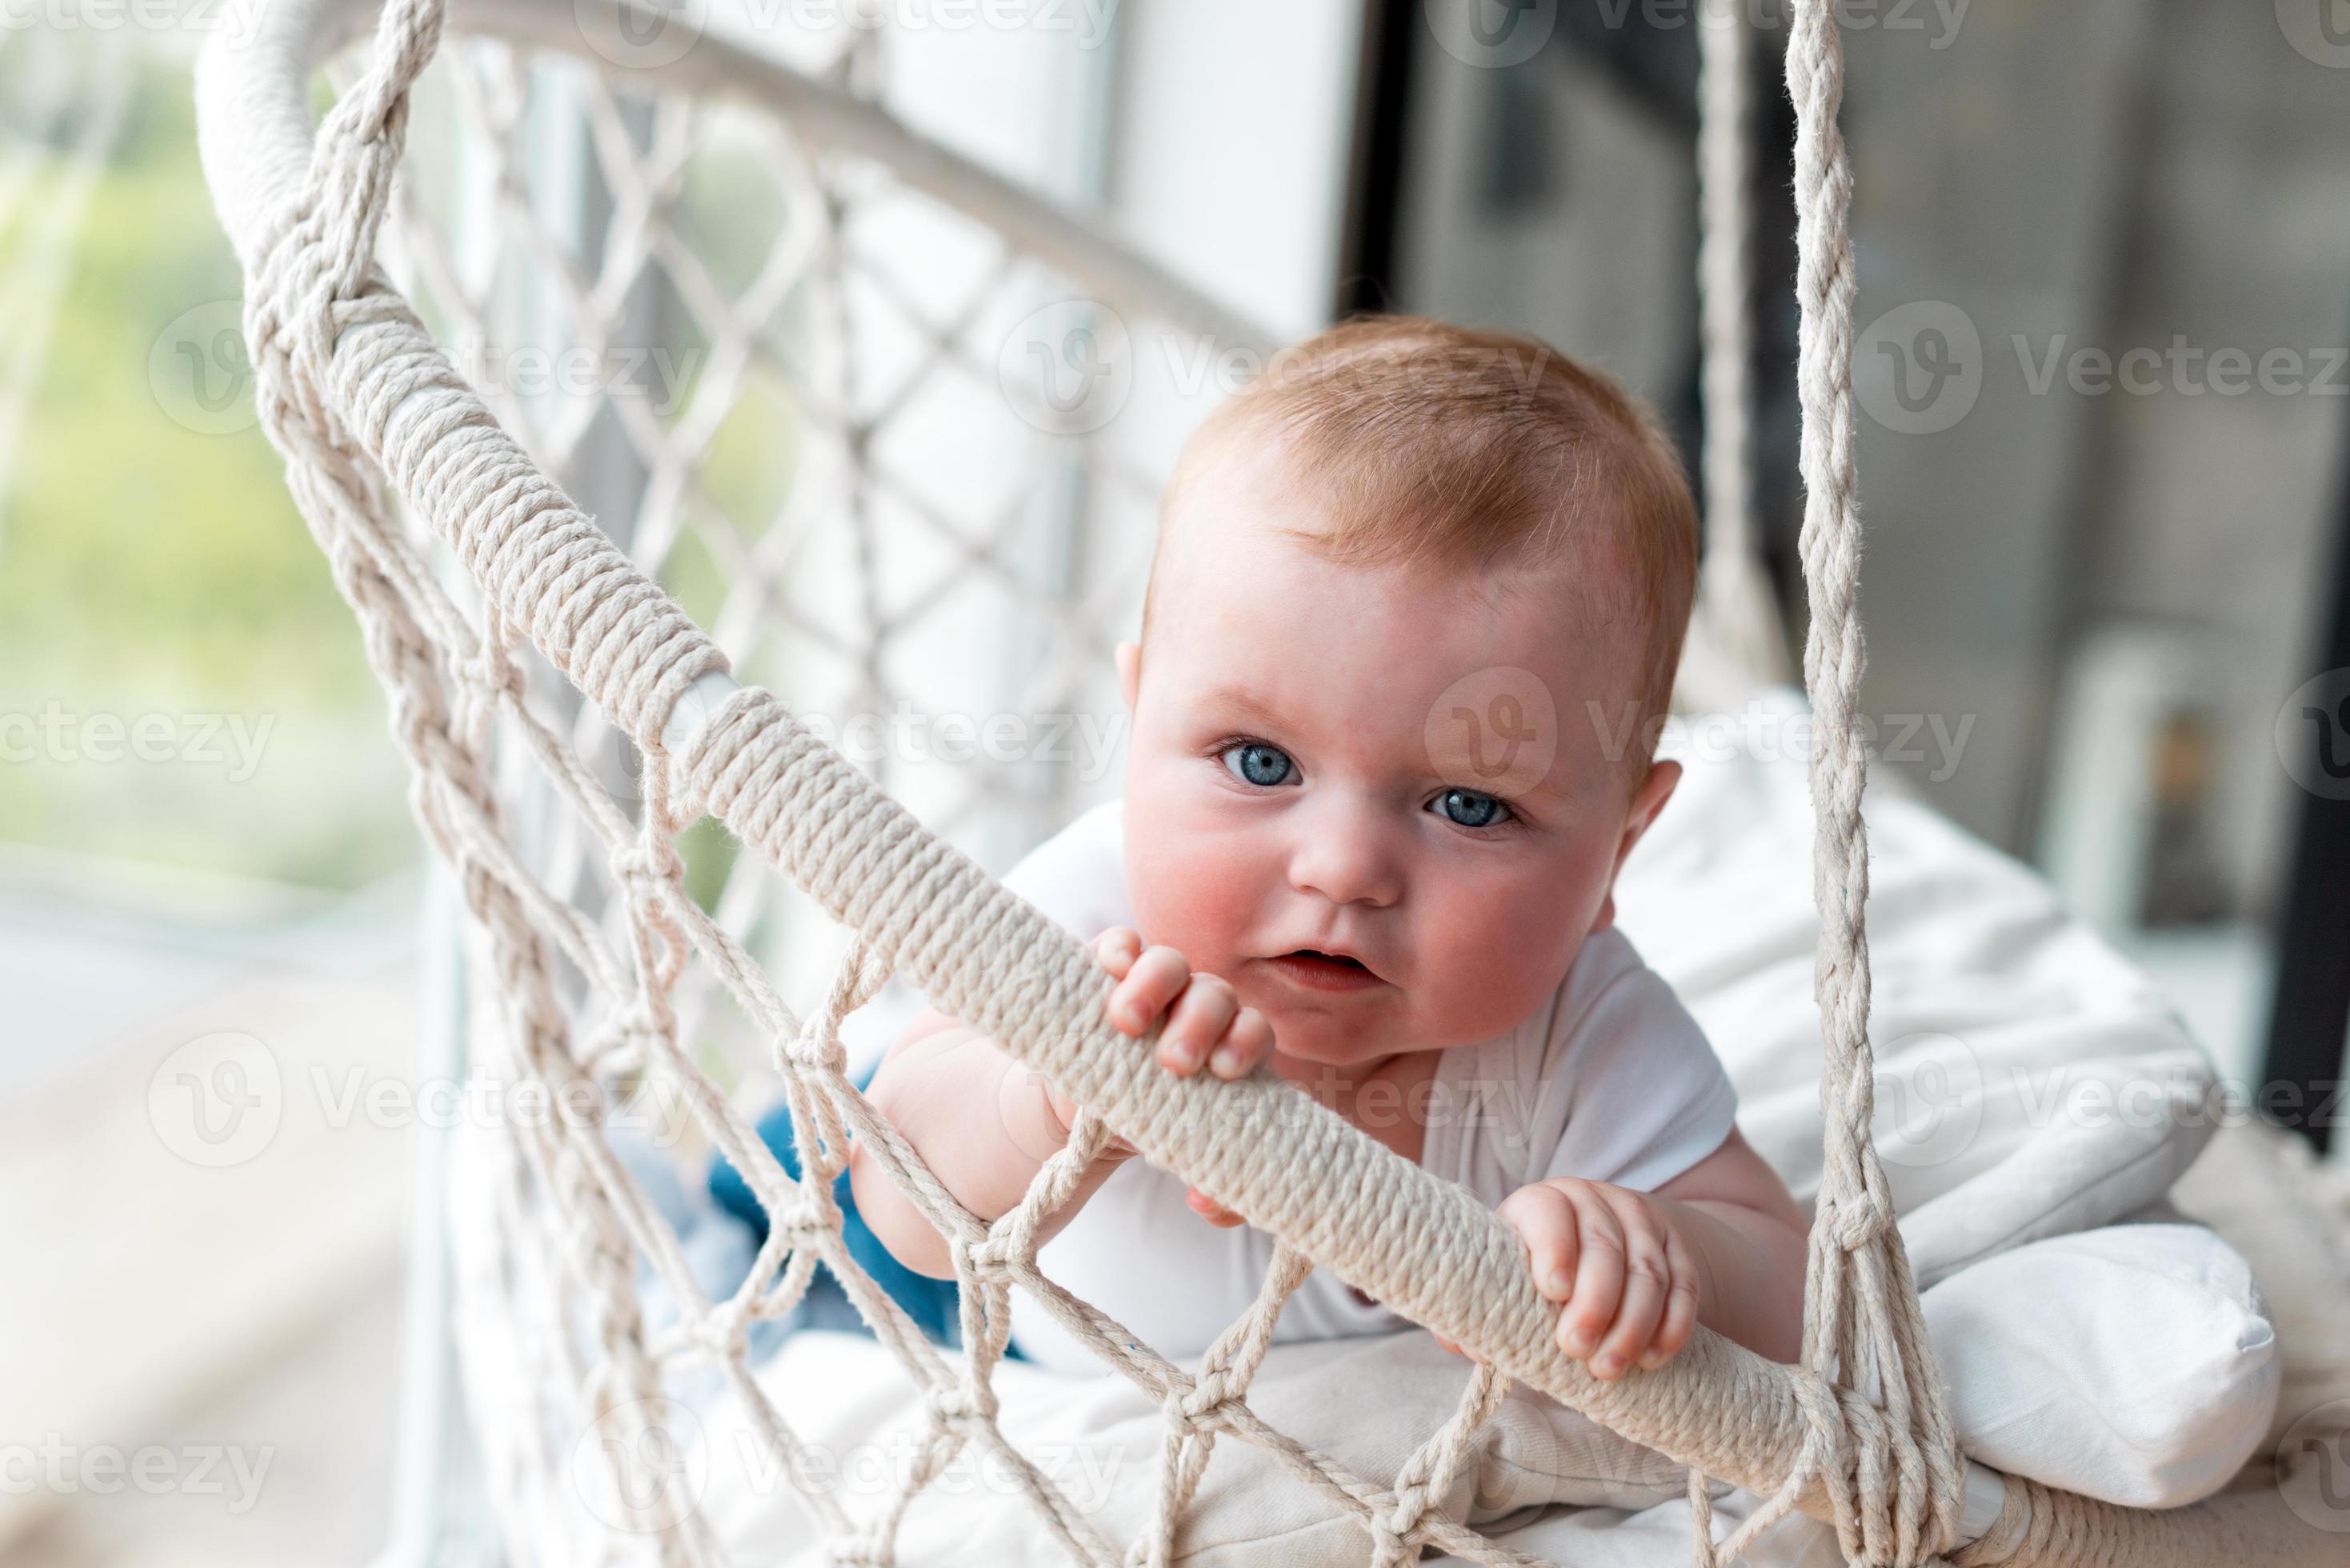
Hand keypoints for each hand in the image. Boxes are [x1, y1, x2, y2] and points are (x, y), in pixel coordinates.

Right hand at [1040, 927, 1276, 1227]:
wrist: (1092, 1109)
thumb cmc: (1156, 1125)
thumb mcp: (1187, 1156)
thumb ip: (1213, 1188)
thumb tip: (1208, 1203)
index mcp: (1230, 1044)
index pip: (1253, 1030)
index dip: (1245, 1043)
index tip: (1225, 1073)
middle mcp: (1198, 1006)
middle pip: (1215, 995)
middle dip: (1199, 1023)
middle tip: (1175, 1063)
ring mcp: (1155, 985)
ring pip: (1170, 963)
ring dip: (1155, 985)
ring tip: (1129, 1022)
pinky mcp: (1108, 973)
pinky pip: (1120, 945)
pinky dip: (1119, 950)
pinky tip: (1112, 965)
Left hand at [1466, 1179, 1701, 1379]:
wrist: (1596, 1239)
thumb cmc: (1532, 1271)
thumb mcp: (1503, 1275)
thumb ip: (1480, 1309)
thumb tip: (1473, 1348)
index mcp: (1542, 1202)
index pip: (1549, 1214)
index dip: (1554, 1249)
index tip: (1552, 1292)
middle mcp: (1593, 1201)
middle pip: (1604, 1249)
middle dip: (1595, 1303)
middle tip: (1578, 1350)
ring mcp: (1640, 1221)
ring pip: (1647, 1271)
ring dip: (1633, 1324)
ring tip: (1610, 1368)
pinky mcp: (1675, 1246)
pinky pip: (1684, 1285)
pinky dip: (1672, 1324)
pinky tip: (1653, 1357)